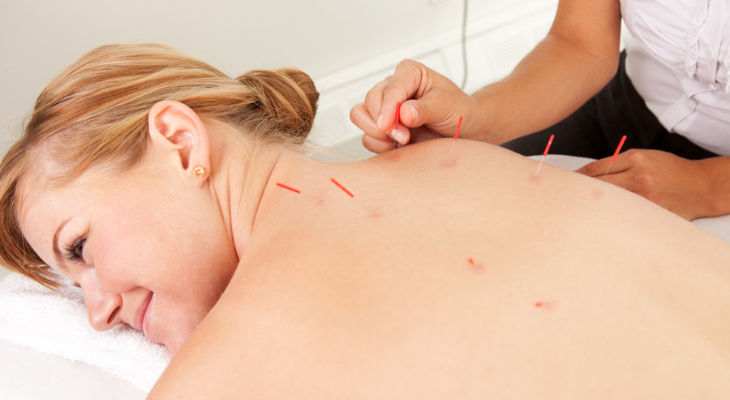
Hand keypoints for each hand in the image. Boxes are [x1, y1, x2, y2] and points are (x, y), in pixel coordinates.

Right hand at [349, 59, 478, 153]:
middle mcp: (394, 88)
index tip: (388, 126)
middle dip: (384, 122)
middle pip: (370, 100)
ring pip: (360, 116)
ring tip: (403, 139)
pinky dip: (379, 144)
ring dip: (378, 133)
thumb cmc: (458, 111)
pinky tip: (398, 145)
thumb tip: (403, 113)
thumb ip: (424, 109)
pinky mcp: (383, 127)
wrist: (463, 131)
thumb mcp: (446, 106)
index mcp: (409, 74)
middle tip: (405, 136)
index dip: (387, 108)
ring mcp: (386, 108)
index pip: (389, 88)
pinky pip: (367, 136)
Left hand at [575, 149, 716, 219]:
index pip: (596, 168)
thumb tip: (589, 174)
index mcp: (636, 159)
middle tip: (560, 198)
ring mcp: (645, 198)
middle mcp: (639, 177)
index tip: (564, 182)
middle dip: (578, 192)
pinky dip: (610, 218)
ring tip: (573, 212)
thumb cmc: (671, 170)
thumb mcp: (646, 157)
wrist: (702, 186)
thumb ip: (618, 164)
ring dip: (590, 207)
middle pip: (598, 186)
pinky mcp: (652, 213)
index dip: (577, 176)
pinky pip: (624, 216)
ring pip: (608, 202)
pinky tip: (597, 222)